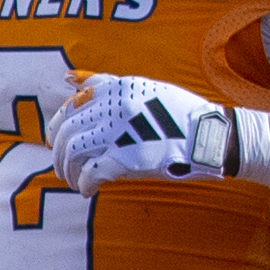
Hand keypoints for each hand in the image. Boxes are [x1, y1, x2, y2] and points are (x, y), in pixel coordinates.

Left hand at [51, 70, 234, 194]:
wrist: (212, 137)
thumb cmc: (181, 116)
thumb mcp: (145, 89)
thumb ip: (108, 84)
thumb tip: (68, 78)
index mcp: (120, 87)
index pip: (72, 104)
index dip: (58, 125)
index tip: (57, 140)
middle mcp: (116, 105)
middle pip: (67, 129)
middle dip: (59, 153)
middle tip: (61, 167)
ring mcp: (121, 131)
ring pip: (73, 151)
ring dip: (68, 171)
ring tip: (73, 181)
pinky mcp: (128, 157)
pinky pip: (91, 172)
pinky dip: (84, 184)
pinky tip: (88, 191)